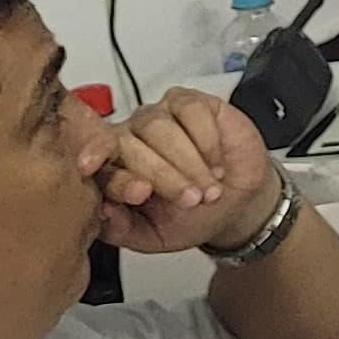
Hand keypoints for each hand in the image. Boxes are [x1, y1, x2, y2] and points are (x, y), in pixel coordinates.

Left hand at [100, 88, 280, 253]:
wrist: (236, 202)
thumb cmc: (190, 215)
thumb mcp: (152, 235)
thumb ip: (121, 228)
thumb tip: (101, 211)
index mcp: (112, 166)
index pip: (101, 166)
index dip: (119, 179)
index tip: (138, 194)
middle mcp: (130, 136)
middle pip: (130, 144)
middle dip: (163, 176)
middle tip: (190, 200)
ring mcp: (159, 115)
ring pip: (160, 127)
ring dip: (189, 162)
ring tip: (208, 190)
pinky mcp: (191, 102)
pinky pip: (191, 111)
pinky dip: (207, 142)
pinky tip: (216, 165)